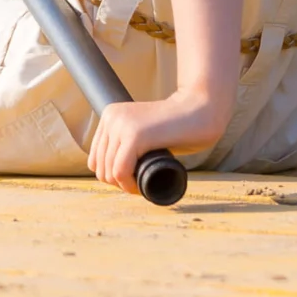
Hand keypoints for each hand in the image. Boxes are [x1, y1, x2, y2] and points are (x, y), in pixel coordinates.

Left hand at [87, 93, 227, 194]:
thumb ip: (128, 143)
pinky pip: (120, 171)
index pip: (96, 156)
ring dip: (124, 186)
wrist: (200, 110)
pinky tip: (140, 186)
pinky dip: (129, 185)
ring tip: (141, 185)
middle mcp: (111, 117)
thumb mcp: (144, 131)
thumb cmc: (177, 126)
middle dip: (118, 182)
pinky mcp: (135, 135)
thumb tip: (113, 174)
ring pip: (109, 171)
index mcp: (110, 115)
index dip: (112, 175)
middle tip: (138, 184)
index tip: (132, 180)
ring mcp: (122, 125)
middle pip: (100, 166)